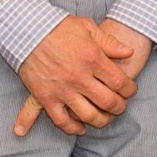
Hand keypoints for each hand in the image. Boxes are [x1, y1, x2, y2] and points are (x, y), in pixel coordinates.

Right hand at [13, 17, 144, 137]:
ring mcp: (62, 90)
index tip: (130, 91)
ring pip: (89, 115)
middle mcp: (79, 77)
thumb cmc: (57, 27)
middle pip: (108, 102)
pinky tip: (80, 129)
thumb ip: (109, 42)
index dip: (129, 90)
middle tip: (120, 106)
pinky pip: (61, 120)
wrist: (26, 31)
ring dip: (101, 121)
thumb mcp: (87, 27)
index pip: (120, 82)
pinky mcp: (45, 97)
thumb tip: (128, 52)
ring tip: (105, 118)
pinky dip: (72, 128)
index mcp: (93, 59)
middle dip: (119, 107)